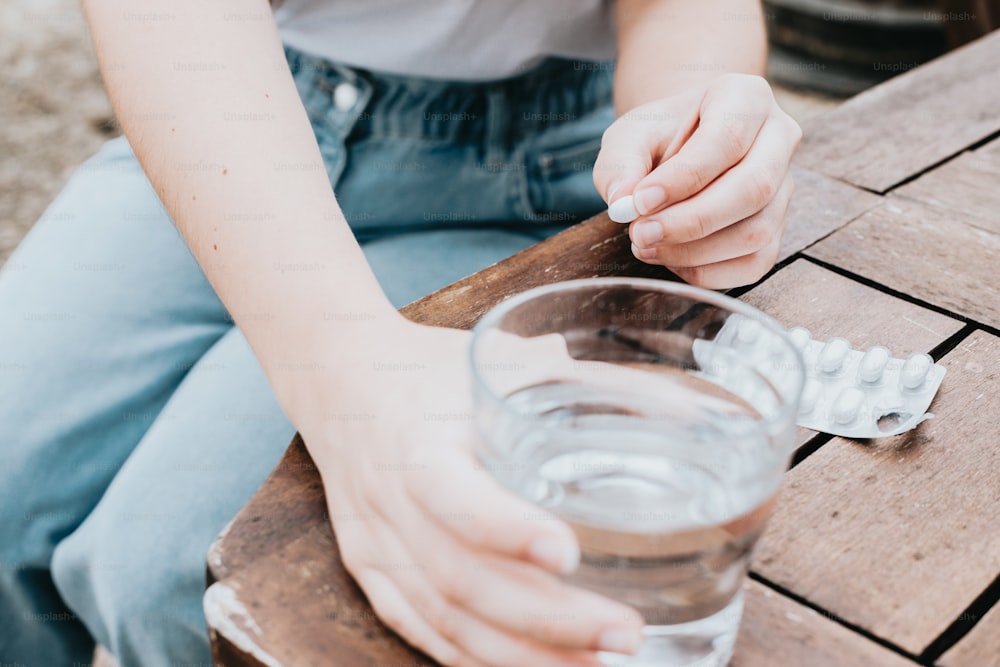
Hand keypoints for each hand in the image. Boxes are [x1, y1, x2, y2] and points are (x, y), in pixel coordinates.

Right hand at [297, 319, 644, 666]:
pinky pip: (422, 632)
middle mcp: (388, 501)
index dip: (507, 531)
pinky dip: (477, 659)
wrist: (338, 380)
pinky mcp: (371, 571)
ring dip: (522, 656)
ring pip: (443, 622)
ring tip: (597, 665)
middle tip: (624, 633)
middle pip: (459, 580)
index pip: (451, 497)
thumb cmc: (428, 368)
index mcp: (415, 440)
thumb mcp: (495, 357)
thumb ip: (583, 381)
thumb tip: (687, 409)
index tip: (570, 555)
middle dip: (546, 621)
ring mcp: (374, 545)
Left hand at [594, 73, 801, 288]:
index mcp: (747, 99)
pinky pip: (754, 263)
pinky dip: (707, 272)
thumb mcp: (629, 136)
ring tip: (647, 245)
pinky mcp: (778, 228)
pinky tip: (671, 259)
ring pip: (756, 232)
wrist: (680, 146)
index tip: (639, 202)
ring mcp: (784, 187)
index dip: (683, 177)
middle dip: (691, 221)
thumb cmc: (658, 136)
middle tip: (640, 234)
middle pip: (753, 188)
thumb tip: (623, 203)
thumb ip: (621, 164)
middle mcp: (779, 139)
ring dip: (695, 252)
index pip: (727, 139)